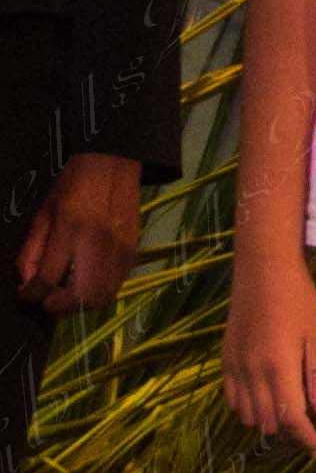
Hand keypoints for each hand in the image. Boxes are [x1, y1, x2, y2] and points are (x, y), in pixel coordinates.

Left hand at [16, 152, 139, 312]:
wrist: (113, 165)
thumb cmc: (72, 186)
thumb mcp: (43, 214)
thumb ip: (32, 251)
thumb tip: (28, 283)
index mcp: (70, 229)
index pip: (47, 278)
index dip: (30, 294)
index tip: (25, 294)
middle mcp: (98, 243)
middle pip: (80, 297)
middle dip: (58, 307)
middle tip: (46, 302)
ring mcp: (120, 250)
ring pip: (101, 297)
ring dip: (79, 305)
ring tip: (65, 296)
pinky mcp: (133, 252)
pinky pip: (116, 286)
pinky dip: (98, 294)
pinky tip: (85, 284)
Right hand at [224, 252, 315, 454]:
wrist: (262, 273)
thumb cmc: (299, 302)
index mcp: (278, 368)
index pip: (291, 419)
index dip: (306, 440)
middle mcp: (251, 373)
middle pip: (269, 423)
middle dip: (291, 434)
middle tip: (312, 432)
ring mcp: (234, 368)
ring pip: (248, 416)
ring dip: (270, 423)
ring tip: (293, 416)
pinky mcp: (225, 361)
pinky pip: (233, 399)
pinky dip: (249, 409)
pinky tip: (267, 401)